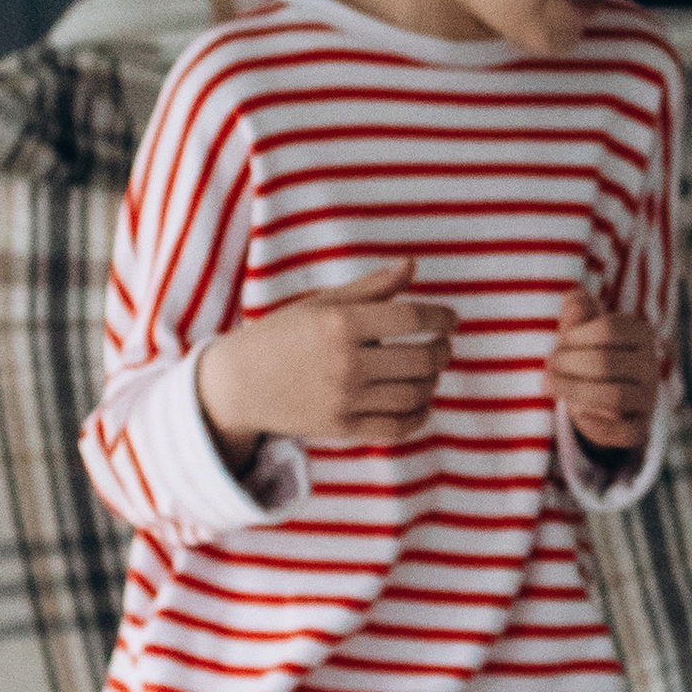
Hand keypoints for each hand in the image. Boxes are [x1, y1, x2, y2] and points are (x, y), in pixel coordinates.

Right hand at [195, 258, 453, 469]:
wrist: (239, 383)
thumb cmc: (284, 335)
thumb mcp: (322, 304)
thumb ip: (371, 287)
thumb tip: (412, 264)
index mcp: (340, 323)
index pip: (412, 317)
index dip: (442, 317)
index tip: (451, 320)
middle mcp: (345, 361)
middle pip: (422, 358)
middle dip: (443, 351)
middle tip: (443, 347)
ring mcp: (345, 398)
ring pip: (415, 393)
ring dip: (432, 381)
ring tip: (429, 372)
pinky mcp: (342, 427)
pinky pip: (398, 426)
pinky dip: (419, 415)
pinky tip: (420, 402)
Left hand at [549, 289, 662, 458]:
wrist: (602, 396)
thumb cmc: (585, 353)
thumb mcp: (579, 329)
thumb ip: (576, 312)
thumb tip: (574, 300)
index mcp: (640, 333)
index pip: (609, 329)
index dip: (576, 336)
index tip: (559, 341)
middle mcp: (650, 365)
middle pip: (606, 362)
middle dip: (568, 363)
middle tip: (547, 365)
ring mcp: (647, 397)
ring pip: (614, 397)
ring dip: (573, 391)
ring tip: (547, 385)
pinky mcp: (640, 427)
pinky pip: (624, 432)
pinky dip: (598, 425)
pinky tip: (578, 414)